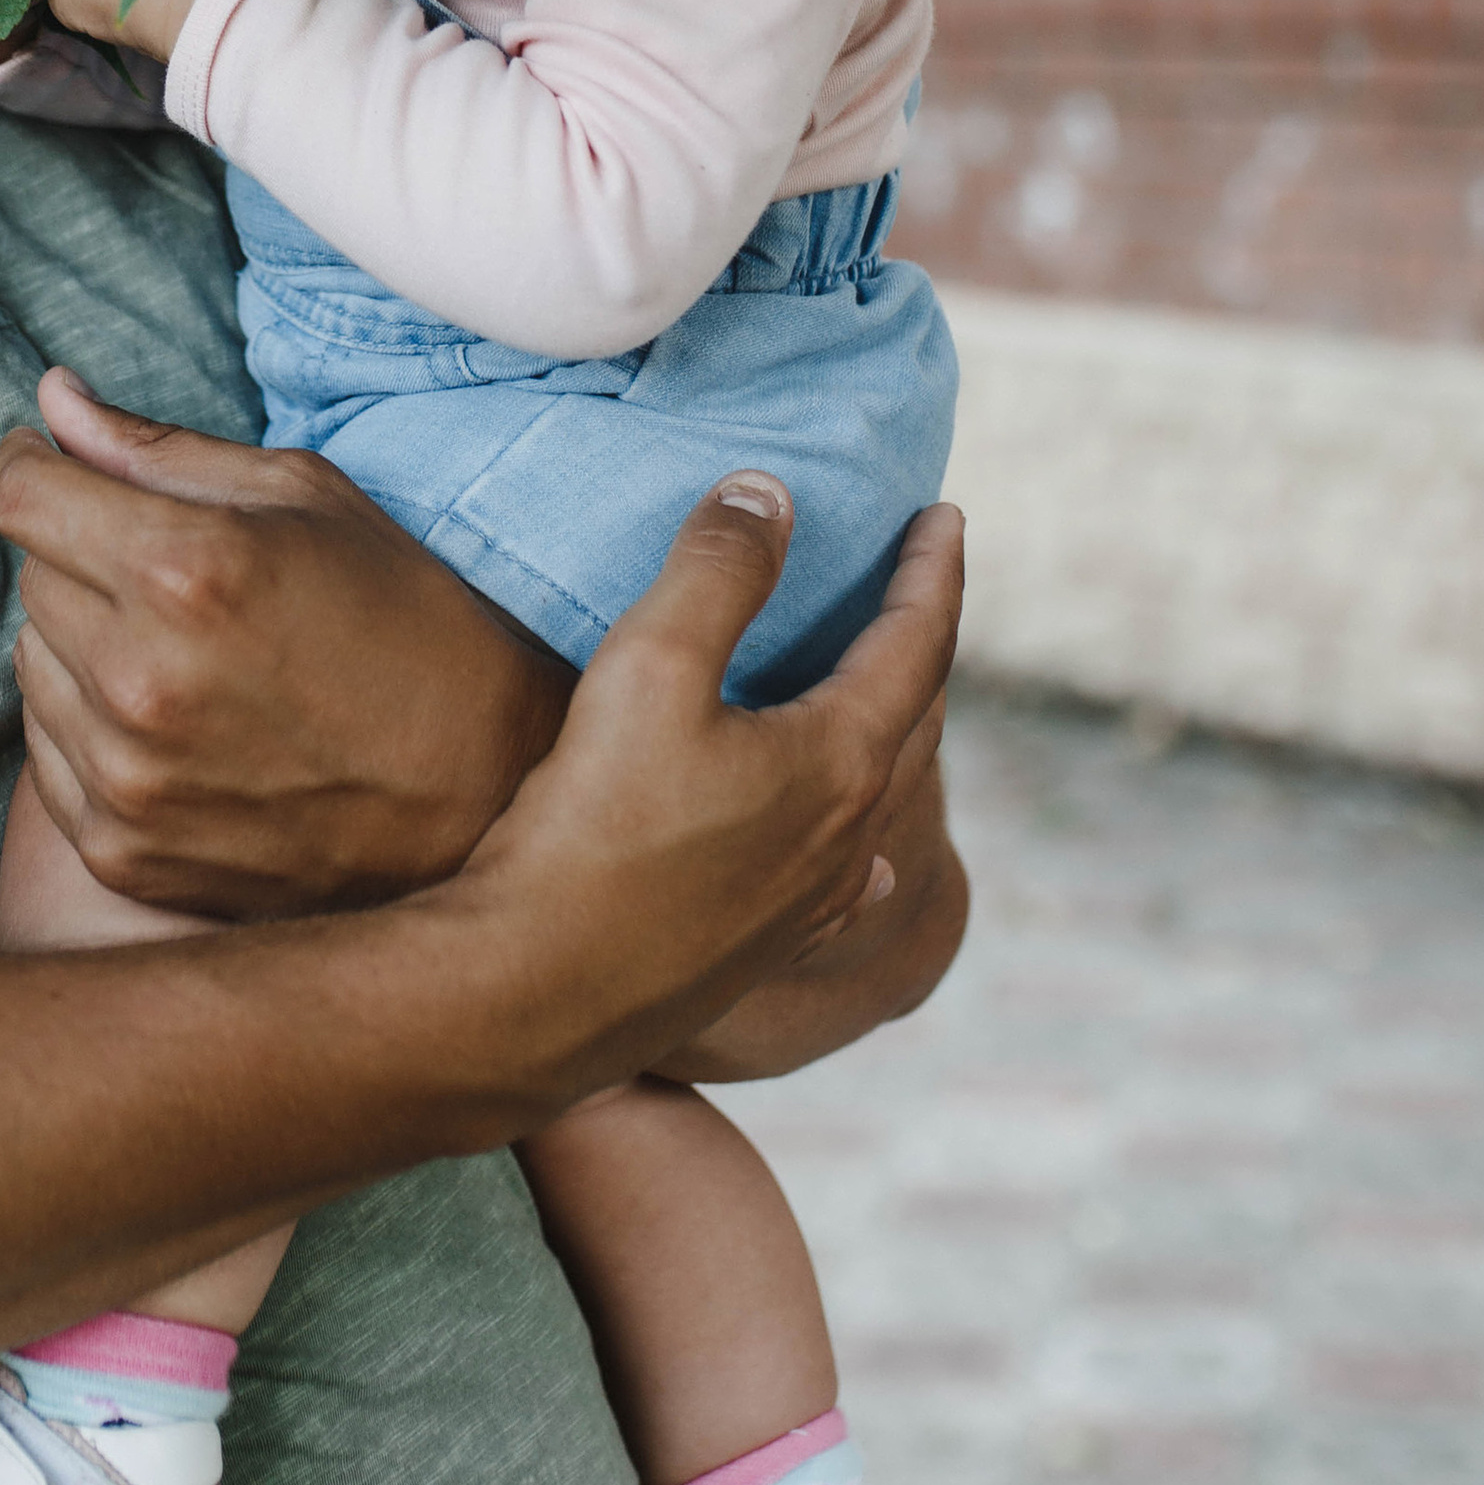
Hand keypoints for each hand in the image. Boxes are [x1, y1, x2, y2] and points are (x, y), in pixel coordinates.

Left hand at [0, 368, 576, 916]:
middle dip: (85, 556)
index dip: (32, 465)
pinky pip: (51, 756)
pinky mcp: (124, 853)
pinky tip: (185, 724)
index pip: (22, 494)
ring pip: (33, 665)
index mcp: (185, 570)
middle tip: (181, 577)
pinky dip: (95, 729)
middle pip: (31, 576)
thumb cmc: (407, 620)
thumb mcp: (307, 497)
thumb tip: (49, 400)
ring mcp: (128, 778)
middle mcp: (140, 679)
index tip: (53, 467)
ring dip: (86, 644)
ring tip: (193, 655)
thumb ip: (157, 448)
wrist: (485, 794)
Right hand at [425, 482, 965, 1113]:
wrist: (538, 991)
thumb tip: (768, 493)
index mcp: (841, 761)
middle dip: (924, 638)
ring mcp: (812, 904)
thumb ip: (718, 568)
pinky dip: (861, 824)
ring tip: (882, 688)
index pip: (917, 642)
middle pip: (917, 718)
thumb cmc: (592, 824)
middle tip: (923, 581)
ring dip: (894, 727)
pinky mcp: (765, 950)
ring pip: (883, 796)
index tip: (946, 515)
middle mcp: (848, 837)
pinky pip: (846, 869)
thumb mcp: (649, 665)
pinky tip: (860, 855)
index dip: (932, 569)